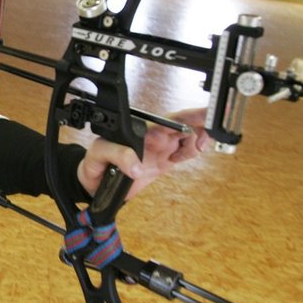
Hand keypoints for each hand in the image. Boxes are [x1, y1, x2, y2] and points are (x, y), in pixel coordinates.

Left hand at [77, 108, 208, 199]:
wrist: (96, 185)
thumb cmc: (95, 163)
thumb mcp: (99, 154)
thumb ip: (117, 154)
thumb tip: (137, 165)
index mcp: (144, 131)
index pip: (171, 120)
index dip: (191, 117)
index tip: (206, 117)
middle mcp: (155, 136)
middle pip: (187, 124)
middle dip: (202, 124)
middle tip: (206, 137)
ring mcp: (162, 148)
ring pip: (190, 136)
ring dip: (197, 141)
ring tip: (186, 152)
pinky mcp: (164, 161)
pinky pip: (186, 152)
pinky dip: (192, 152)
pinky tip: (183, 157)